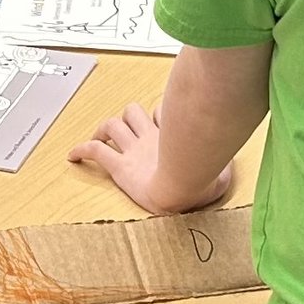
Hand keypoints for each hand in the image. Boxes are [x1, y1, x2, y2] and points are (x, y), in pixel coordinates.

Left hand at [69, 101, 232, 214]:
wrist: (185, 192)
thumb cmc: (204, 179)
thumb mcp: (224, 169)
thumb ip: (224, 163)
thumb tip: (229, 162)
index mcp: (174, 135)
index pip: (161, 112)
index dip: (158, 115)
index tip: (160, 123)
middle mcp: (151, 138)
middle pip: (133, 112)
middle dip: (129, 117)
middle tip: (127, 129)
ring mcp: (134, 151)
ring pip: (114, 126)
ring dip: (105, 129)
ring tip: (100, 136)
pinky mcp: (121, 167)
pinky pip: (97, 152)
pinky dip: (83, 150)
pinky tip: (73, 155)